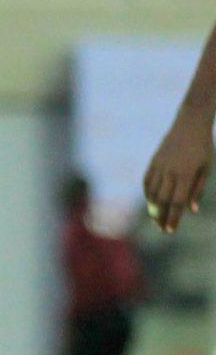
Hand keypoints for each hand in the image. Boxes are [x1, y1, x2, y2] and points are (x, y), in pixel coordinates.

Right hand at [144, 113, 212, 233]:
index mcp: (187, 174)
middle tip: (162, 229)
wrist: (190, 124)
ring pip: (152, 193)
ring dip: (153, 208)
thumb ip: (198, 189)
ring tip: (156, 218)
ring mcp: (160, 166)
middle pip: (162, 200)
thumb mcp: (207, 168)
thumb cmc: (203, 147)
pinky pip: (147, 182)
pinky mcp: (154, 161)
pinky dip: (147, 194)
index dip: (173, 218)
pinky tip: (150, 202)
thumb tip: (191, 210)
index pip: (177, 202)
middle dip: (161, 217)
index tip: (170, 230)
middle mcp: (171, 172)